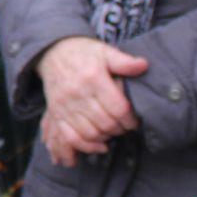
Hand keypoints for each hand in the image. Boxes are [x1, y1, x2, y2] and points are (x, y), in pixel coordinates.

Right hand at [36, 37, 149, 167]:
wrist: (52, 52)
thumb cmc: (83, 53)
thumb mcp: (105, 51)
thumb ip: (124, 61)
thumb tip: (144, 65)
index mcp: (94, 78)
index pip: (118, 108)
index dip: (130, 120)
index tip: (134, 121)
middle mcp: (78, 93)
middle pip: (105, 123)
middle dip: (120, 129)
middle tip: (125, 127)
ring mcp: (65, 105)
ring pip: (90, 133)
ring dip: (105, 138)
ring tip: (113, 132)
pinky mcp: (56, 112)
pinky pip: (71, 137)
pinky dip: (86, 145)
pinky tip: (98, 144)